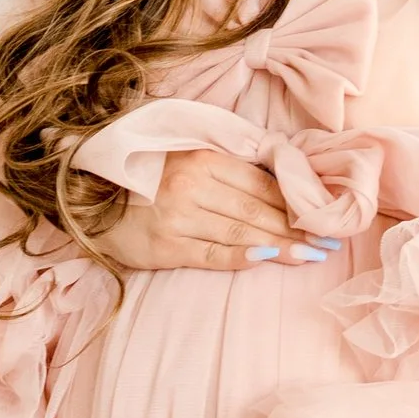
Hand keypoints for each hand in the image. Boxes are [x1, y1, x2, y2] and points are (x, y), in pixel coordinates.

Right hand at [103, 150, 335, 273]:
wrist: (88, 201)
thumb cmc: (146, 182)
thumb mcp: (185, 160)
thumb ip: (226, 168)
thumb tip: (279, 184)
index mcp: (201, 158)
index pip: (260, 182)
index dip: (295, 200)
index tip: (324, 213)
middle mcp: (191, 185)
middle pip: (257, 209)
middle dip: (298, 227)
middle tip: (330, 241)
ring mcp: (178, 217)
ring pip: (241, 232)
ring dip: (281, 246)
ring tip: (311, 255)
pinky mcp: (165, 247)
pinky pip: (211, 254)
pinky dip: (241, 257)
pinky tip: (266, 259)